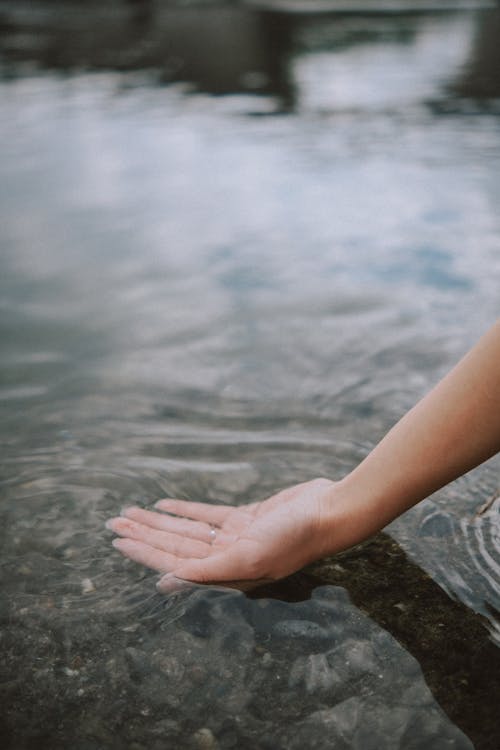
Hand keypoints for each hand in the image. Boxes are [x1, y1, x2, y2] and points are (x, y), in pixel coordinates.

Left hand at [106, 478, 336, 591]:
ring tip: (130, 512)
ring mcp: (236, 537)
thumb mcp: (249, 557)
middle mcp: (227, 557)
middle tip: (113, 523)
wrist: (328, 512)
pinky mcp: (246, 518)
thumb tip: (167, 581)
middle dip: (144, 534)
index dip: (144, 552)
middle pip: (175, 545)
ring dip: (159, 522)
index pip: (175, 562)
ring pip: (187, 530)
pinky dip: (186, 511)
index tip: (117, 542)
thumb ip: (208, 571)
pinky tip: (165, 505)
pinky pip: (208, 515)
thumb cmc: (294, 538)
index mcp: (226, 572)